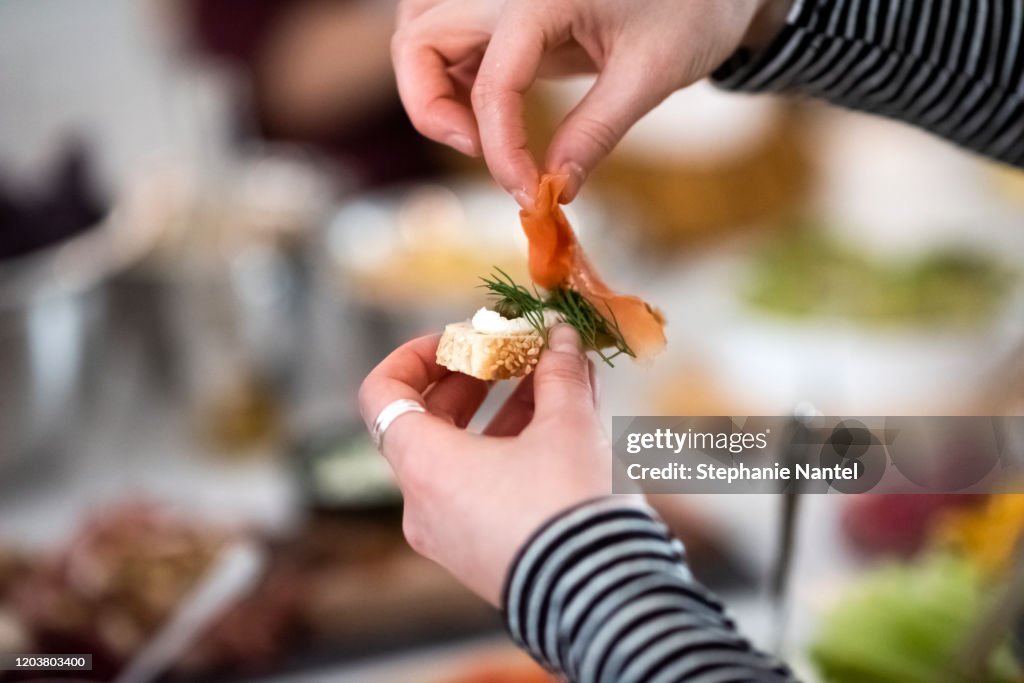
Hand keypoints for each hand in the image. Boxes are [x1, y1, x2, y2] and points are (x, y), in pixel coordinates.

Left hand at [358, 325, 641, 604]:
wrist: (603, 601)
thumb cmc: (571, 509)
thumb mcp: (569, 427)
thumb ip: (559, 373)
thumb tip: (560, 335)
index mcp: (426, 468)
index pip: (382, 395)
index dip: (415, 355)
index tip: (461, 338)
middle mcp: (424, 505)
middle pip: (426, 422)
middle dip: (472, 379)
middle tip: (512, 353)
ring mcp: (450, 536)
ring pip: (461, 456)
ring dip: (500, 412)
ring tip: (550, 382)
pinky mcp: (481, 554)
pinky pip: (480, 488)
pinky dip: (508, 452)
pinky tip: (557, 426)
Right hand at [392, 0, 789, 205]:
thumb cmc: (693, 10)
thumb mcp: (651, 74)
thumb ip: (596, 131)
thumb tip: (557, 187)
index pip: (494, 81)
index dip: (502, 150)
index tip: (528, 195)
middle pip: (421, 38)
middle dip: (432, 108)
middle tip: (477, 153)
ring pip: (420, 28)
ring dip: (428, 85)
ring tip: (473, 131)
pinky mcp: (505, 6)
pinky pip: (446, 33)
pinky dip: (447, 73)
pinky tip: (485, 109)